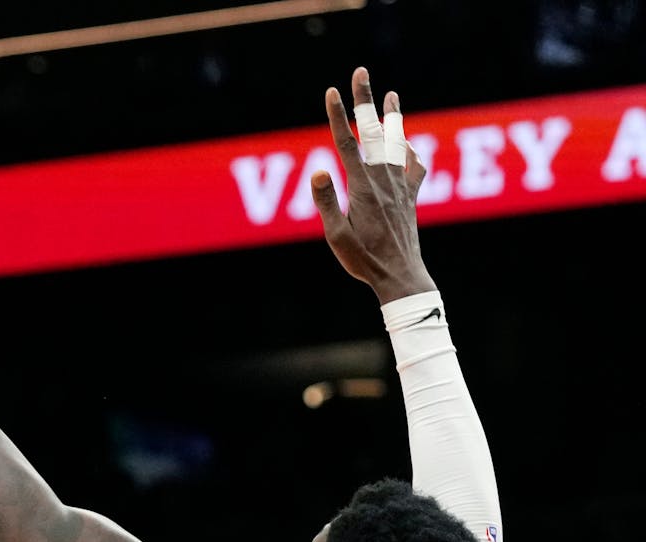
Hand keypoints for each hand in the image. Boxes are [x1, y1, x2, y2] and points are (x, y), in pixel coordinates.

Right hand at [310, 66, 435, 304]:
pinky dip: (411, 152)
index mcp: (362, 188)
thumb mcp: (336, 236)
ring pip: (396, 143)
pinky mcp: (410, 198)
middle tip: (361, 72)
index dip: (339, 117)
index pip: (347, 144)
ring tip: (391, 95)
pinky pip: (414, 168)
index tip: (332, 92)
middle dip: (365, 101)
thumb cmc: (363, 260)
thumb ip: (327, 202)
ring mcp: (399, 188)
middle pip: (373, 133)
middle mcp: (383, 181)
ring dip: (393, 117)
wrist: (401, 277)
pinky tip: (409, 145)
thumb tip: (318, 169)